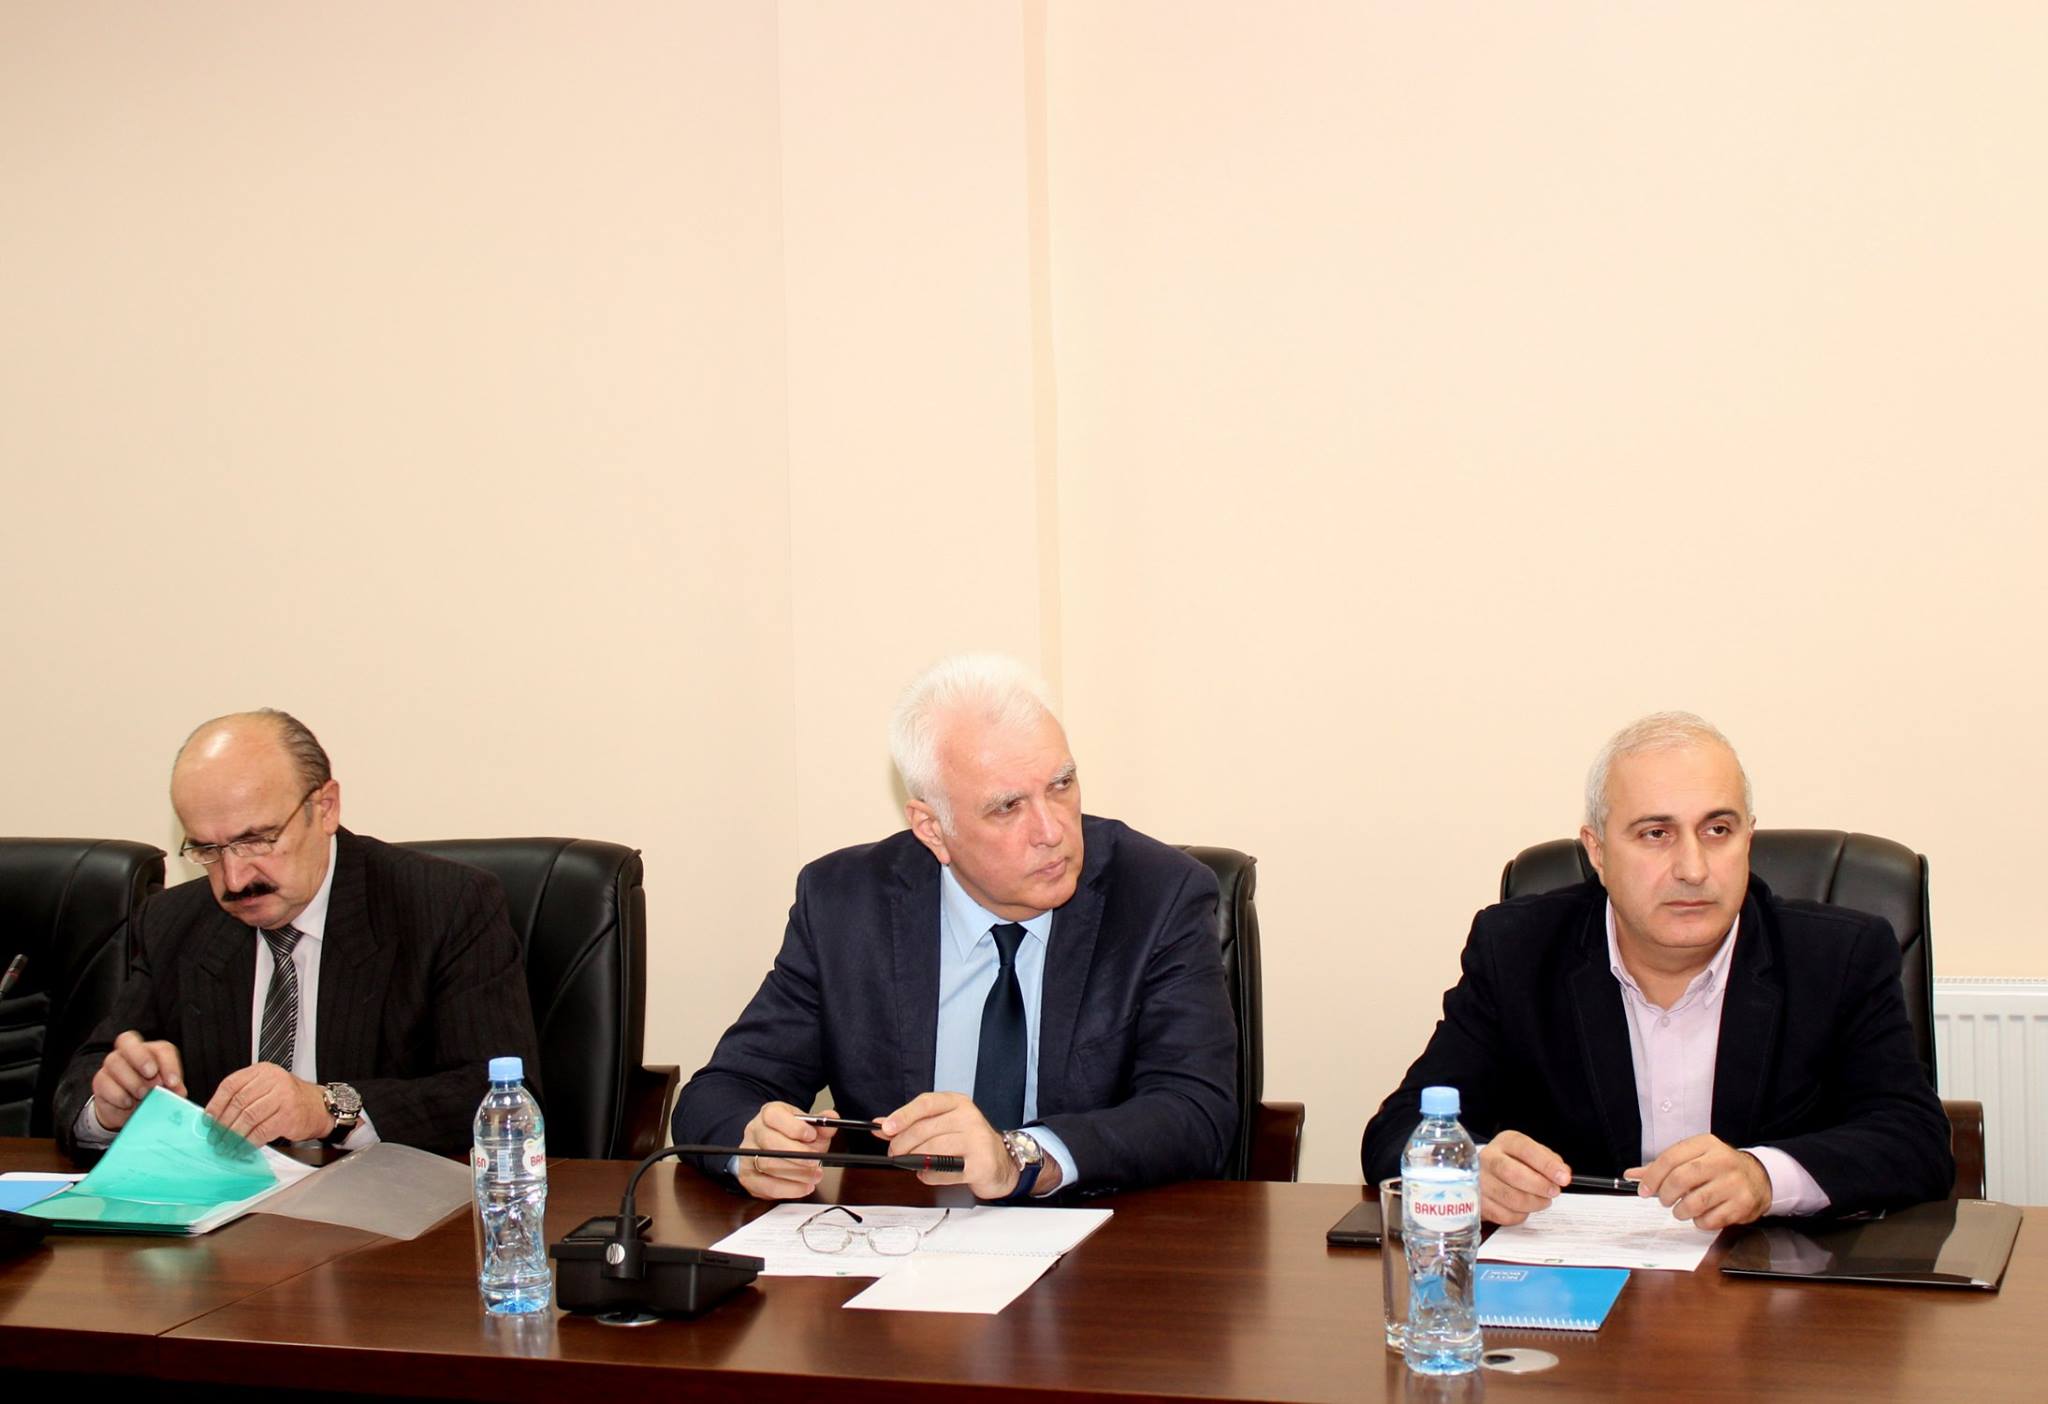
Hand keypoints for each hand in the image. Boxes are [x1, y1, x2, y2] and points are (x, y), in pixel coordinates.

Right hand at [90, 1031, 186, 1130]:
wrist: (125, 1110)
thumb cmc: (149, 1094)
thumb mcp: (164, 1092)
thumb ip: (172, 1089)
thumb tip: (178, 1093)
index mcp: (151, 1051)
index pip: (161, 1049)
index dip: (168, 1064)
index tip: (173, 1082)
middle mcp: (128, 1053)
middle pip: (128, 1041)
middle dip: (141, 1058)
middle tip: (151, 1075)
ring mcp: (111, 1065)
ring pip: (115, 1062)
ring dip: (132, 1081)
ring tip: (142, 1095)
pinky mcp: (100, 1081)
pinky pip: (105, 1083)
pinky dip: (119, 1095)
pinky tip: (128, 1104)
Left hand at [204, 1063, 333, 1143]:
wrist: (318, 1107)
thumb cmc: (289, 1099)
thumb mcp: (267, 1087)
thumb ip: (244, 1095)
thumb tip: (215, 1117)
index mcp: (263, 1071)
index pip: (231, 1085)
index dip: (216, 1104)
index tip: (208, 1120)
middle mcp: (273, 1080)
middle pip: (238, 1103)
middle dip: (223, 1124)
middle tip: (215, 1138)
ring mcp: (283, 1097)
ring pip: (248, 1118)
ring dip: (233, 1136)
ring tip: (226, 1146)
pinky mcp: (288, 1116)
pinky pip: (261, 1131)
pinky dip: (249, 1142)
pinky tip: (242, 1149)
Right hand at [736, 1102, 834, 1199]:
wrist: (770, 1149)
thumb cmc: (791, 1136)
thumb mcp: (808, 1126)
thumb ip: (821, 1124)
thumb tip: (833, 1119)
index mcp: (769, 1114)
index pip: (774, 1116)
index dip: (794, 1127)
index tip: (812, 1135)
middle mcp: (754, 1132)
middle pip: (770, 1142)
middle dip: (797, 1155)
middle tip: (816, 1162)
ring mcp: (747, 1154)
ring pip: (768, 1165)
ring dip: (796, 1174)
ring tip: (815, 1176)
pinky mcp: (748, 1177)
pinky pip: (767, 1186)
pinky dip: (789, 1189)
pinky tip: (805, 1187)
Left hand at [881, 1092, 1041, 1199]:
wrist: (1001, 1163)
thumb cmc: (969, 1142)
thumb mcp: (943, 1125)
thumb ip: (913, 1123)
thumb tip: (881, 1125)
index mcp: (958, 1103)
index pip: (926, 1103)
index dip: (903, 1115)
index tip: (886, 1128)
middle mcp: (969, 1117)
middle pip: (925, 1129)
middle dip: (903, 1144)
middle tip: (894, 1153)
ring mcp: (977, 1140)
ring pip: (933, 1150)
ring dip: (915, 1161)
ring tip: (913, 1164)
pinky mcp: (980, 1164)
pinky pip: (944, 1171)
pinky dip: (929, 1176)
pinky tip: (928, 1174)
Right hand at [1478, 1129, 1570, 1224]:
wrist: (1484, 1174)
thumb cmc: (1513, 1163)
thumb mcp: (1531, 1154)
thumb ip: (1549, 1160)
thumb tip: (1563, 1173)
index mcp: (1505, 1142)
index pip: (1525, 1150)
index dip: (1547, 1165)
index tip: (1563, 1177)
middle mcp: (1488, 1159)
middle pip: (1513, 1174)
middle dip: (1539, 1186)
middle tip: (1553, 1191)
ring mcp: (1480, 1182)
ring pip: (1511, 1198)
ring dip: (1534, 1203)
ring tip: (1541, 1200)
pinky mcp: (1479, 1204)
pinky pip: (1505, 1215)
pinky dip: (1520, 1215)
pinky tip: (1523, 1208)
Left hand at [1628, 1135, 1771, 1229]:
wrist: (1759, 1178)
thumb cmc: (1717, 1168)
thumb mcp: (1693, 1158)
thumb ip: (1662, 1167)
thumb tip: (1630, 1175)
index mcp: (1706, 1144)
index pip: (1671, 1157)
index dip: (1652, 1176)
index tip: (1643, 1190)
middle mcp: (1722, 1160)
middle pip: (1682, 1178)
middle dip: (1665, 1194)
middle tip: (1664, 1201)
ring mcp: (1735, 1183)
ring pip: (1695, 1202)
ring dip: (1681, 1211)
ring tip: (1681, 1210)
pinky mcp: (1743, 1204)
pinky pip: (1711, 1219)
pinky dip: (1700, 1222)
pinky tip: (1701, 1216)